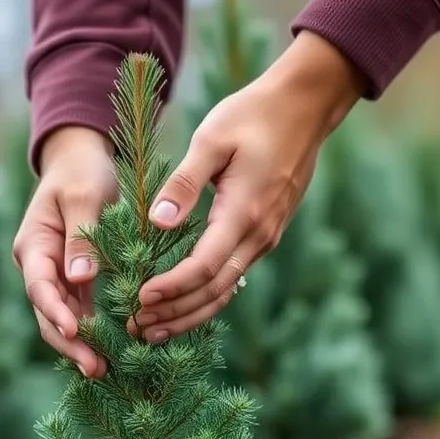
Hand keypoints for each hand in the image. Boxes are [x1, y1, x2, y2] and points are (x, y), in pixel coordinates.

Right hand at [13, 126, 116, 377]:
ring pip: (63, 318)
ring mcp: (56, 275)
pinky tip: (107, 353)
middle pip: (48, 312)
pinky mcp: (74, 279)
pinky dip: (90, 332)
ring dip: (79, 345)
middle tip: (94, 368)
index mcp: (34, 245)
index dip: (54, 312)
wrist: (80, 160)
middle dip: (68, 342)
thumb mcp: (83, 195)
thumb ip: (81, 237)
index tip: (73, 332)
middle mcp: (39, 265)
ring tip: (101, 371)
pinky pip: (79, 311)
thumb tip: (80, 278)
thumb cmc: (81, 171)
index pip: (40, 286)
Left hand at [132, 31, 366, 342]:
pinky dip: (205, 298)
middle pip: (214, 291)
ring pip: (226, 291)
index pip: (204, 267)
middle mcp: (258, 235)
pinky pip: (233, 277)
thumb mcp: (211, 139)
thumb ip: (183, 184)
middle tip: (135, 328)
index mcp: (243, 213)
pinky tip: (182, 308)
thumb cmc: (253, 116)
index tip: (140, 299)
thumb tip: (157, 222)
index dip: (172, 288)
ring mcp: (265, 238)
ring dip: (189, 314)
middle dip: (174, 313)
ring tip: (152, 331)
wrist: (304, 107)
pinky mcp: (264, 234)